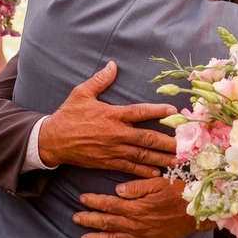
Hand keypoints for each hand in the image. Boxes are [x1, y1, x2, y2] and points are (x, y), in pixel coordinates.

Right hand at [38, 61, 176, 176]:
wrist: (51, 141)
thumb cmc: (68, 115)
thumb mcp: (81, 93)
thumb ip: (100, 80)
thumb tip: (112, 65)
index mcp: (112, 115)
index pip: (139, 112)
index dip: (157, 111)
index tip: (174, 111)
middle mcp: (116, 134)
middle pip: (147, 138)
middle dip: (167, 142)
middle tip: (186, 144)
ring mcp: (113, 150)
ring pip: (142, 155)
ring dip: (161, 158)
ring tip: (179, 160)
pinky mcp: (108, 162)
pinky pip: (130, 167)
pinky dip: (144, 170)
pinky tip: (158, 172)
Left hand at [74, 177, 209, 237]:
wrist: (199, 209)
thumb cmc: (180, 192)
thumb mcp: (159, 182)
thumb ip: (136, 187)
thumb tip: (118, 191)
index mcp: (136, 207)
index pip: (109, 204)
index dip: (94, 201)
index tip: (82, 198)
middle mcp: (136, 224)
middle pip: (108, 222)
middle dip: (90, 220)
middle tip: (76, 218)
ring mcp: (143, 237)